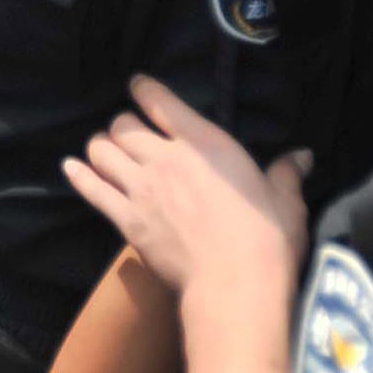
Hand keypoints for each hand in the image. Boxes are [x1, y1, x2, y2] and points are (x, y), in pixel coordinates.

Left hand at [64, 75, 308, 293]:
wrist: (235, 285)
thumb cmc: (267, 240)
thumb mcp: (286, 201)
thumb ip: (286, 174)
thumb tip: (303, 156)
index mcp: (204, 143)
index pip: (160, 102)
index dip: (144, 90)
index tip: (138, 87)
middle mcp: (165, 158)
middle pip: (123, 126)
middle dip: (123, 126)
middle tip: (129, 135)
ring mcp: (141, 188)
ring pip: (102, 152)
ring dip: (101, 148)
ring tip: (105, 151)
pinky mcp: (126, 219)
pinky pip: (92, 188)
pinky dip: (79, 176)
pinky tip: (70, 167)